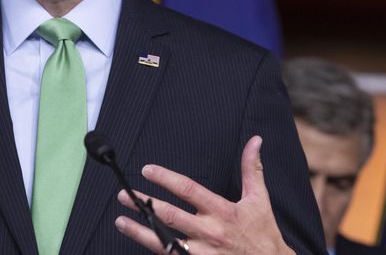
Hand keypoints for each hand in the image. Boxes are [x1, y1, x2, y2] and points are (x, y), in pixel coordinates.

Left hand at [114, 136, 293, 254]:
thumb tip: (255, 141)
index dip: (166, 179)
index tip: (147, 170)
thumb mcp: (259, 199)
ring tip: (121, 221)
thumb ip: (251, 169)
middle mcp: (210, 232)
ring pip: (165, 242)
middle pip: (171, 216)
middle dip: (145, 204)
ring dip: (140, 232)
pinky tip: (140, 242)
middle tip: (124, 195)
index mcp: (222, 211)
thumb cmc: (264, 233)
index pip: (189, 190)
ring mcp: (203, 254)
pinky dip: (155, 251)